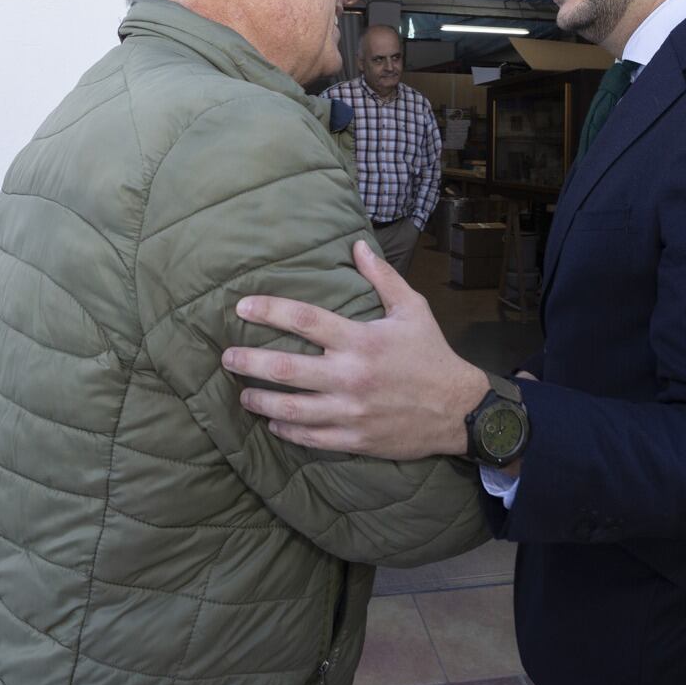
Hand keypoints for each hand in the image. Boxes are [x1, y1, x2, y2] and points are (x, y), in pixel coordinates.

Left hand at [223, 240, 489, 458]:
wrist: (458, 410)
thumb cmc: (432, 355)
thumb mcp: (412, 309)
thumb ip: (381, 277)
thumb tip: (357, 244)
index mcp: (361, 340)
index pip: (304, 319)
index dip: (269, 310)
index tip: (242, 306)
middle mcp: (351, 376)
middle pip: (286, 369)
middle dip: (249, 362)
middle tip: (227, 357)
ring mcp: (351, 411)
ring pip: (291, 409)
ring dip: (260, 400)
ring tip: (243, 393)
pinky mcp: (355, 440)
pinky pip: (310, 437)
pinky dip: (286, 430)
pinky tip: (273, 422)